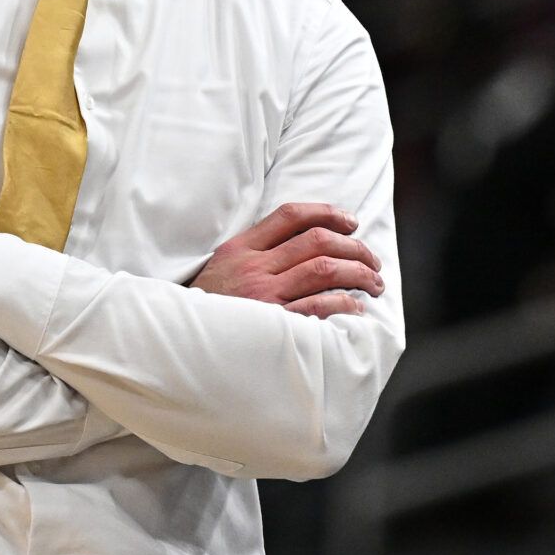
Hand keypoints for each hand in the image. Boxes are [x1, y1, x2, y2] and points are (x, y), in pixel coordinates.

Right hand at [188, 202, 383, 318]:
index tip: (351, 221)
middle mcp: (254, 267)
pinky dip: (343, 303)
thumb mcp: (221, 267)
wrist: (180, 342)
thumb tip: (304, 239)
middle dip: (354, 247)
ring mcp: (264, 296)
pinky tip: (356, 307)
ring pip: (323, 269)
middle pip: (317, 241)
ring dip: (358, 273)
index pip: (290, 215)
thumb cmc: (207, 306)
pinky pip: (317, 307)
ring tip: (373, 282)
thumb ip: (254, 251)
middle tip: (372, 260)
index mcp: (241, 248)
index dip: (327, 213)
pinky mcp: (273, 325)